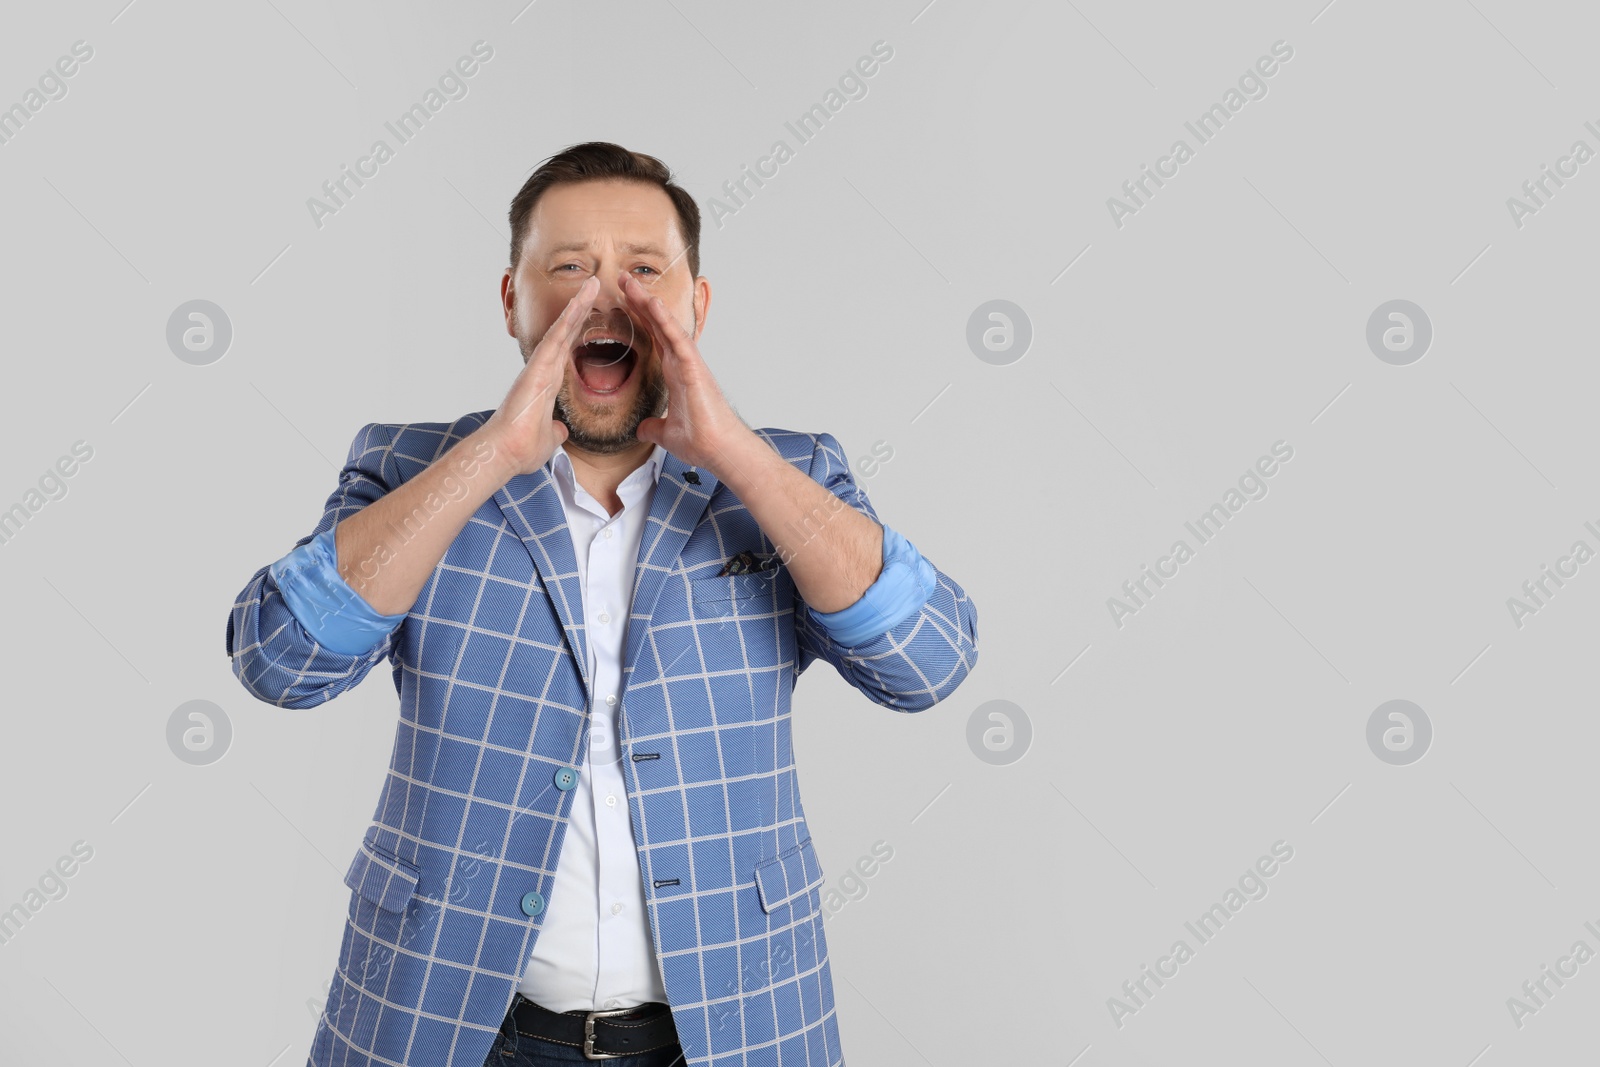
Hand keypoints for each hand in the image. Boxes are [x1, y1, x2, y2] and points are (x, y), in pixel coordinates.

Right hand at [480, 275, 599, 475]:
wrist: (505, 453)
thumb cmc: (521, 448)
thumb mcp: (548, 438)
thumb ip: (555, 430)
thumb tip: (559, 430)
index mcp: (548, 383)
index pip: (568, 351)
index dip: (580, 331)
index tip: (592, 315)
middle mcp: (544, 369)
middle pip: (567, 333)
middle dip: (581, 310)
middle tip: (595, 287)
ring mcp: (540, 365)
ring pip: (563, 328)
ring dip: (578, 305)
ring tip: (594, 283)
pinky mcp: (538, 366)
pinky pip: (557, 336)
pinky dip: (570, 317)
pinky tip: (582, 299)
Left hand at [619, 271, 753, 474]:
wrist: (719, 451)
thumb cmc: (701, 441)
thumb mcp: (667, 434)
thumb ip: (654, 426)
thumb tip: (642, 429)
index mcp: (675, 374)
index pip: (655, 338)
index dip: (639, 319)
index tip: (623, 300)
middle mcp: (682, 363)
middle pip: (658, 325)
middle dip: (640, 302)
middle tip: (622, 279)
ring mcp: (689, 363)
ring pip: (666, 325)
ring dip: (648, 303)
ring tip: (629, 282)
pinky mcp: (694, 368)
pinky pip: (677, 339)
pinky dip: (664, 320)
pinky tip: (651, 303)